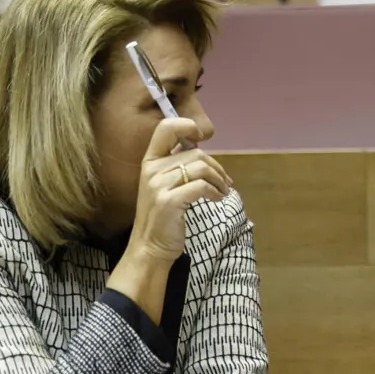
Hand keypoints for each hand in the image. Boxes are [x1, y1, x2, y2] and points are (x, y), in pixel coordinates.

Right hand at [126, 117, 232, 264]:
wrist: (150, 247)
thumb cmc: (162, 216)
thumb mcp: (164, 185)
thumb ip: (175, 163)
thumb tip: (196, 144)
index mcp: (150, 161)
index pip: (165, 127)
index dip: (186, 125)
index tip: (200, 138)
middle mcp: (152, 170)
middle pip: (195, 153)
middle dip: (216, 167)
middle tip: (225, 181)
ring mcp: (158, 185)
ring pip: (201, 167)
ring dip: (219, 180)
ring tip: (223, 191)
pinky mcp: (169, 201)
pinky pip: (202, 186)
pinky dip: (215, 191)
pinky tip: (217, 199)